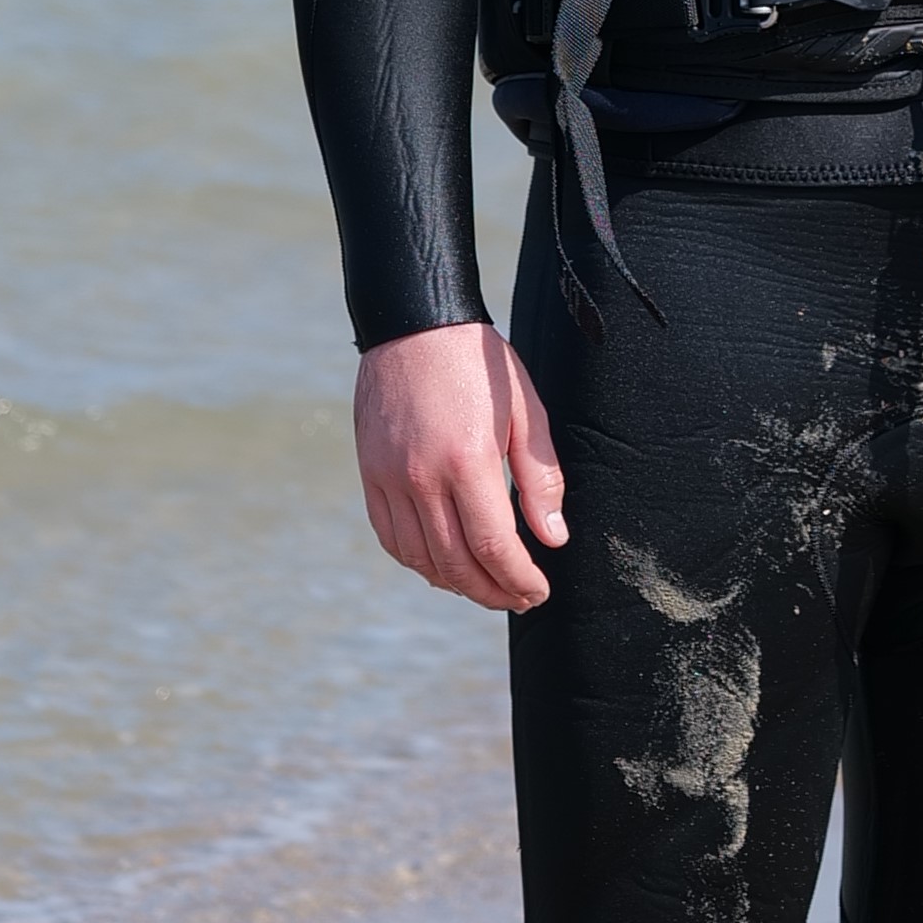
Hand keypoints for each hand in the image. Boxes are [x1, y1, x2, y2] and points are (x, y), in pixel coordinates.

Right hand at [355, 319, 567, 611]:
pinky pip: (390, 537)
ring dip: (455, 584)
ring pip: (420, 558)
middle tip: (519, 599)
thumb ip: (541, 477)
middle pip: (455, 563)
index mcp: (467, 460)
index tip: (538, 592)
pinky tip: (441, 564)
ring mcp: (389, 478)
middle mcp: (422, 477)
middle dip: (492, 592)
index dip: (518, 579)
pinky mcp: (370, 473)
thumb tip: (552, 537)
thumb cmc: (479, 363)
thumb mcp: (526, 408)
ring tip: (486, 587)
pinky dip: (417, 562)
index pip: (493, 546)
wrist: (415, 323)